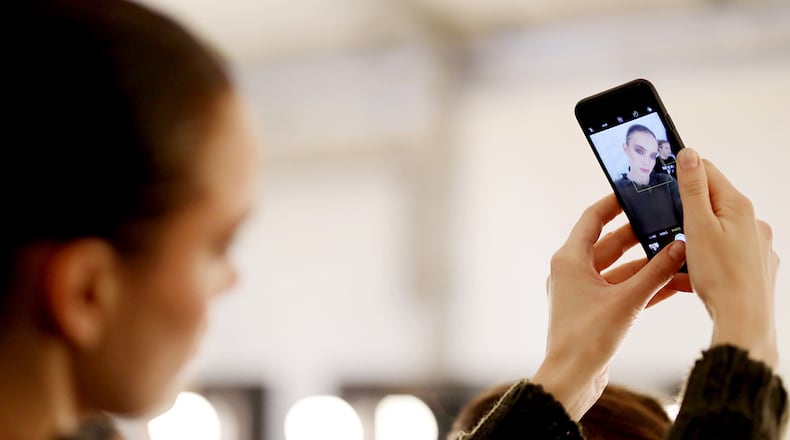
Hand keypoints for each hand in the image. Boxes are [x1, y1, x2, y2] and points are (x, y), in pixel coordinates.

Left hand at [532, 194, 687, 419]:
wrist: (571, 378)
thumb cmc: (587, 338)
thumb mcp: (626, 301)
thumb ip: (655, 274)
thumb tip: (679, 247)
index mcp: (569, 260)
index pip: (592, 219)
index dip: (613, 203)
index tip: (636, 192)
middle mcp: (573, 271)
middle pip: (609, 243)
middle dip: (640, 235)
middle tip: (667, 222)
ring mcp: (583, 292)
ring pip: (620, 268)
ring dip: (647, 264)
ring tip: (677, 251)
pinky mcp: (595, 310)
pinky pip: (622, 289)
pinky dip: (644, 285)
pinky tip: (673, 282)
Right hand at [676, 148, 778, 367]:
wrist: (745, 321)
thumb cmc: (720, 277)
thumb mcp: (697, 226)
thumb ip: (693, 189)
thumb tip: (688, 153)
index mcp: (738, 206)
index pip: (707, 171)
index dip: (682, 174)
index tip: (662, 182)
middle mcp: (754, 221)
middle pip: (713, 201)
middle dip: (688, 210)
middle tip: (668, 227)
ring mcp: (758, 244)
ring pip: (720, 229)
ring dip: (699, 236)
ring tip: (684, 257)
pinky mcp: (758, 265)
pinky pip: (729, 253)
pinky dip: (711, 258)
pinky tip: (698, 275)